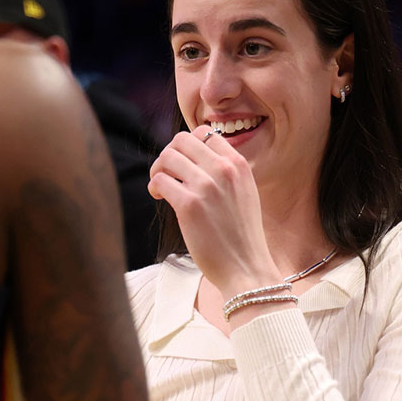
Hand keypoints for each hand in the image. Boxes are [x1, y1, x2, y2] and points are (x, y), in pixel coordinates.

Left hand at [147, 128, 281, 295]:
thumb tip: (194, 156)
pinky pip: (160, 180)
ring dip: (158, 169)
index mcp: (239, 164)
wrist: (246, 268)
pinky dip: (154, 186)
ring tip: (161, 187)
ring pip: (167, 156)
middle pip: (181, 140)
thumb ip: (225, 172)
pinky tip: (160, 197)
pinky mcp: (189, 205)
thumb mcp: (244, 193)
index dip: (188, 146)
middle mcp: (224, 170)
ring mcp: (206, 186)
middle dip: (169, 154)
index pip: (206, 132)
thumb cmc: (241, 235)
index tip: (184, 163)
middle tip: (166, 174)